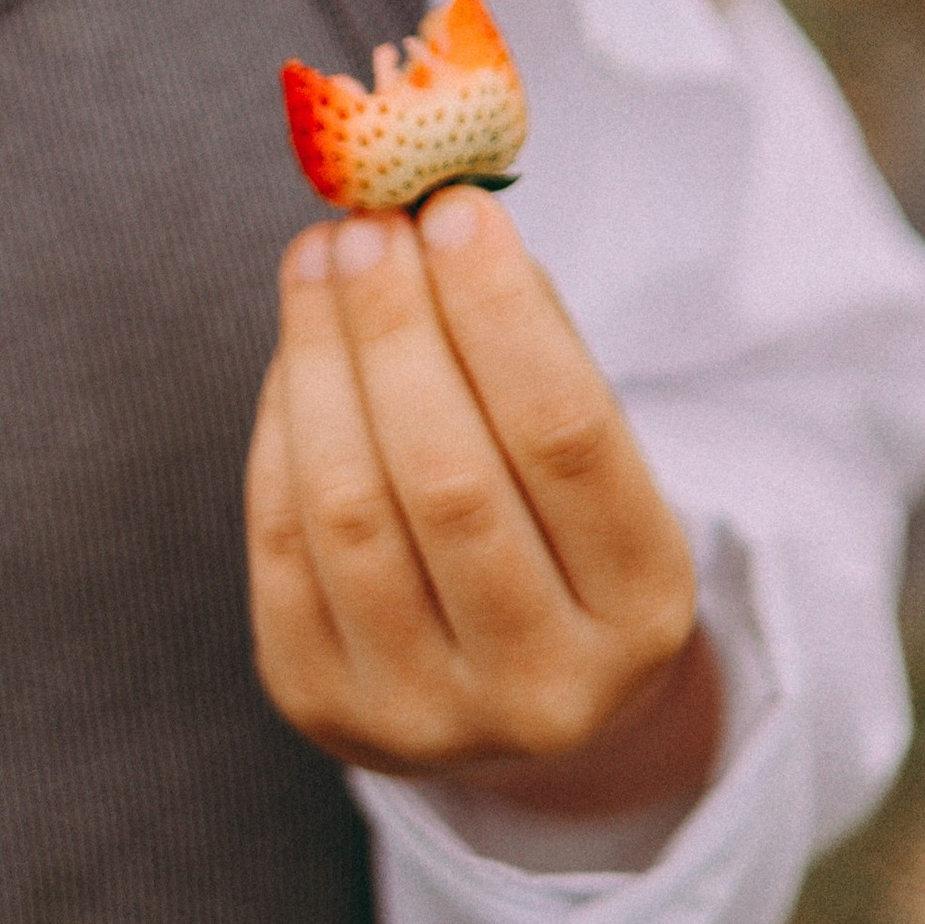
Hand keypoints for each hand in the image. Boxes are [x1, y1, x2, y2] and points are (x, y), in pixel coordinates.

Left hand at [245, 188, 718, 814]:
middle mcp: (544, 686)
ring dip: (322, 359)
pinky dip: (282, 424)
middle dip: (395, 327)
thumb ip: (528, 336)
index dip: (500, 313)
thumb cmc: (552, 527)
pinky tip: (299, 349)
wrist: (506, 693)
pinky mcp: (320, 703)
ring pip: (350, 507)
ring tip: (319, 258)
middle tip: (366, 224)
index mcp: (643, 610)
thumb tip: (438, 210)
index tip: (452, 209)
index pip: (566, 440)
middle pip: (448, 477)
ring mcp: (426, 713)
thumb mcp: (591, 449)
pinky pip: (281, 539)